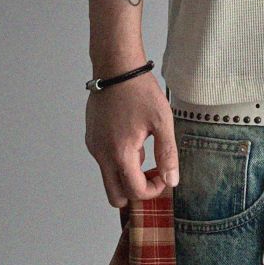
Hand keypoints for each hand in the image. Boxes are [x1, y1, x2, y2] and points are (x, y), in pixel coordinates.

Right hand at [84, 72, 178, 207]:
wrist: (116, 68)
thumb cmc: (139, 91)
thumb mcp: (162, 122)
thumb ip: (167, 154)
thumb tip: (172, 180)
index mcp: (120, 153)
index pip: (134, 192)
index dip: (153, 191)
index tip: (164, 177)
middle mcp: (102, 154)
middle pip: (115, 196)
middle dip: (135, 191)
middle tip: (152, 173)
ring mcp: (94, 146)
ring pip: (109, 177)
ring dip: (127, 173)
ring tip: (143, 146)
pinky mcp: (91, 138)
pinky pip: (104, 160)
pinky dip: (118, 159)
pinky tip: (132, 137)